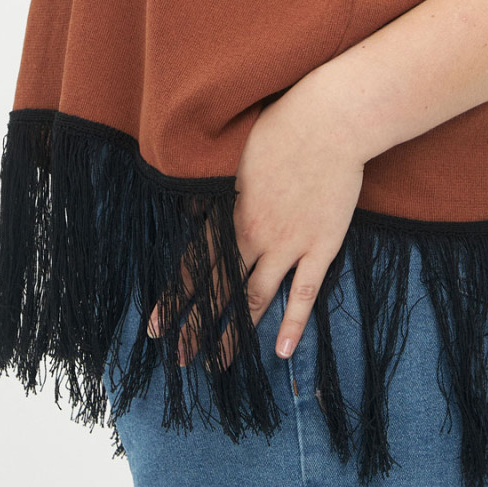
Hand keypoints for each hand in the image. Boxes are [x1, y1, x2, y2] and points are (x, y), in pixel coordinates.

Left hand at [147, 78, 365, 364]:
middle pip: (218, 290)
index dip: (174, 299)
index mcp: (228, 214)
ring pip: (256, 299)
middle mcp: (252, 236)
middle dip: (197, 327)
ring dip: (235, 334)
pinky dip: (293, 323)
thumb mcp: (233, 155)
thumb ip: (213, 187)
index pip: (193, 265)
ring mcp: (289, 245)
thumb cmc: (281, 127)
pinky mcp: (321, 246)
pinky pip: (305, 293)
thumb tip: (189, 204)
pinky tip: (280, 352)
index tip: (155, 328)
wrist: (331, 122)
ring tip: (218, 364)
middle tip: (180, 358)